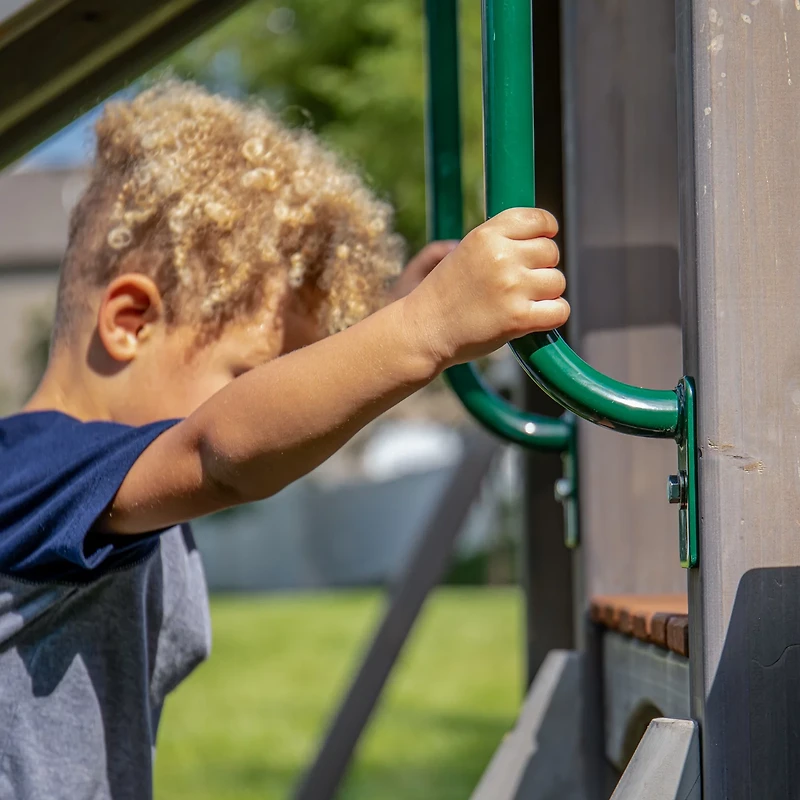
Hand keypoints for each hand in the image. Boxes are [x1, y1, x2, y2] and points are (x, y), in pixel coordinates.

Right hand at [401, 208, 568, 369]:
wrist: (424, 330)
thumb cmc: (446, 294)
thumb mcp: (465, 252)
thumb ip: (500, 240)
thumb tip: (543, 234)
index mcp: (486, 235)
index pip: (539, 220)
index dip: (545, 232)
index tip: (540, 243)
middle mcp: (501, 256)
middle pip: (551, 252)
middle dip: (540, 268)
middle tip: (517, 284)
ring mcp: (511, 287)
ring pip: (557, 282)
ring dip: (545, 294)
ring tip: (518, 302)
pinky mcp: (519, 318)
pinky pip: (560, 310)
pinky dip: (551, 316)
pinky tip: (531, 319)